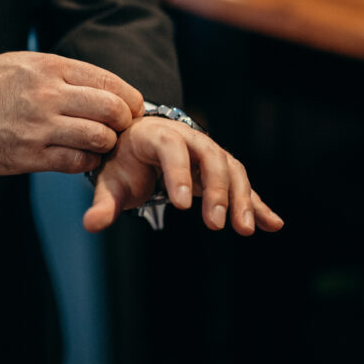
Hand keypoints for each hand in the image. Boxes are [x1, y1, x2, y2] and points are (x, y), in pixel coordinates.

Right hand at [0, 51, 142, 174]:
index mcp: (50, 68)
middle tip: (120, 129)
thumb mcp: (23, 63)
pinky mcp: (30, 155)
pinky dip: (86, 162)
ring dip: (106, 144)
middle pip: (111, 110)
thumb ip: (62, 72)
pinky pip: (76, 162)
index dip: (130, 98)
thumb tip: (101, 85)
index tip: (132, 108)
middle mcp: (48, 95)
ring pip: (99, 138)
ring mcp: (39, 126)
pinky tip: (80, 157)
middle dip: (124, 122)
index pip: (109, 81)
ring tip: (98, 144)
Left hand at [83, 116, 283, 234]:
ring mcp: (207, 152)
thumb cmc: (122, 162)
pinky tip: (273, 224)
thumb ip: (103, 203)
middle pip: (209, 156)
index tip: (182, 205)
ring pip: (231, 168)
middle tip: (216, 223)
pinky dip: (257, 203)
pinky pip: (243, 185)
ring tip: (243, 229)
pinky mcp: (221, 170)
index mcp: (155, 135)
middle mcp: (187, 138)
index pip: (171, 147)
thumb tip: (91, 225)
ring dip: (241, 198)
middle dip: (217, 189)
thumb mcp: (110, 181)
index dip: (179, 172)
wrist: (136, 146)